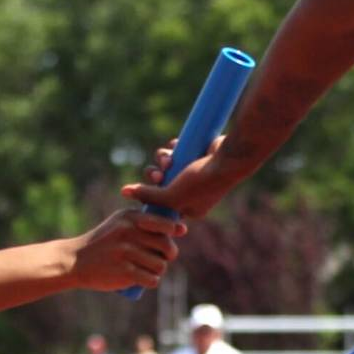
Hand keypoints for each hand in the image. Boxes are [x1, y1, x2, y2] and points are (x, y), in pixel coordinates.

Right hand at [67, 206, 184, 292]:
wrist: (75, 260)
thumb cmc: (104, 242)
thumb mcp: (121, 223)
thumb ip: (148, 221)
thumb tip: (182, 228)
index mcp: (130, 218)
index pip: (166, 224)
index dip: (172, 233)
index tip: (165, 238)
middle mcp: (129, 233)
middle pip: (167, 247)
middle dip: (168, 255)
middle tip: (160, 258)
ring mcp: (126, 252)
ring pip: (161, 265)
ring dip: (158, 271)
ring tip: (147, 269)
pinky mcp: (124, 272)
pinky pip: (152, 280)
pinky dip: (151, 282)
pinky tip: (143, 280)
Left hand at [122, 134, 236, 220]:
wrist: (229, 159)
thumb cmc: (202, 182)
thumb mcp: (171, 195)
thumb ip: (148, 195)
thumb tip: (123, 192)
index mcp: (190, 209)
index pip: (161, 204)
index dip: (151, 195)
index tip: (150, 189)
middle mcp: (192, 192)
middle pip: (161, 183)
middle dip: (155, 176)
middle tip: (159, 174)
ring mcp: (194, 172)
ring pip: (166, 165)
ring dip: (162, 160)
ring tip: (168, 158)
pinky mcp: (196, 155)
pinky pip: (176, 150)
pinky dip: (173, 147)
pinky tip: (176, 144)